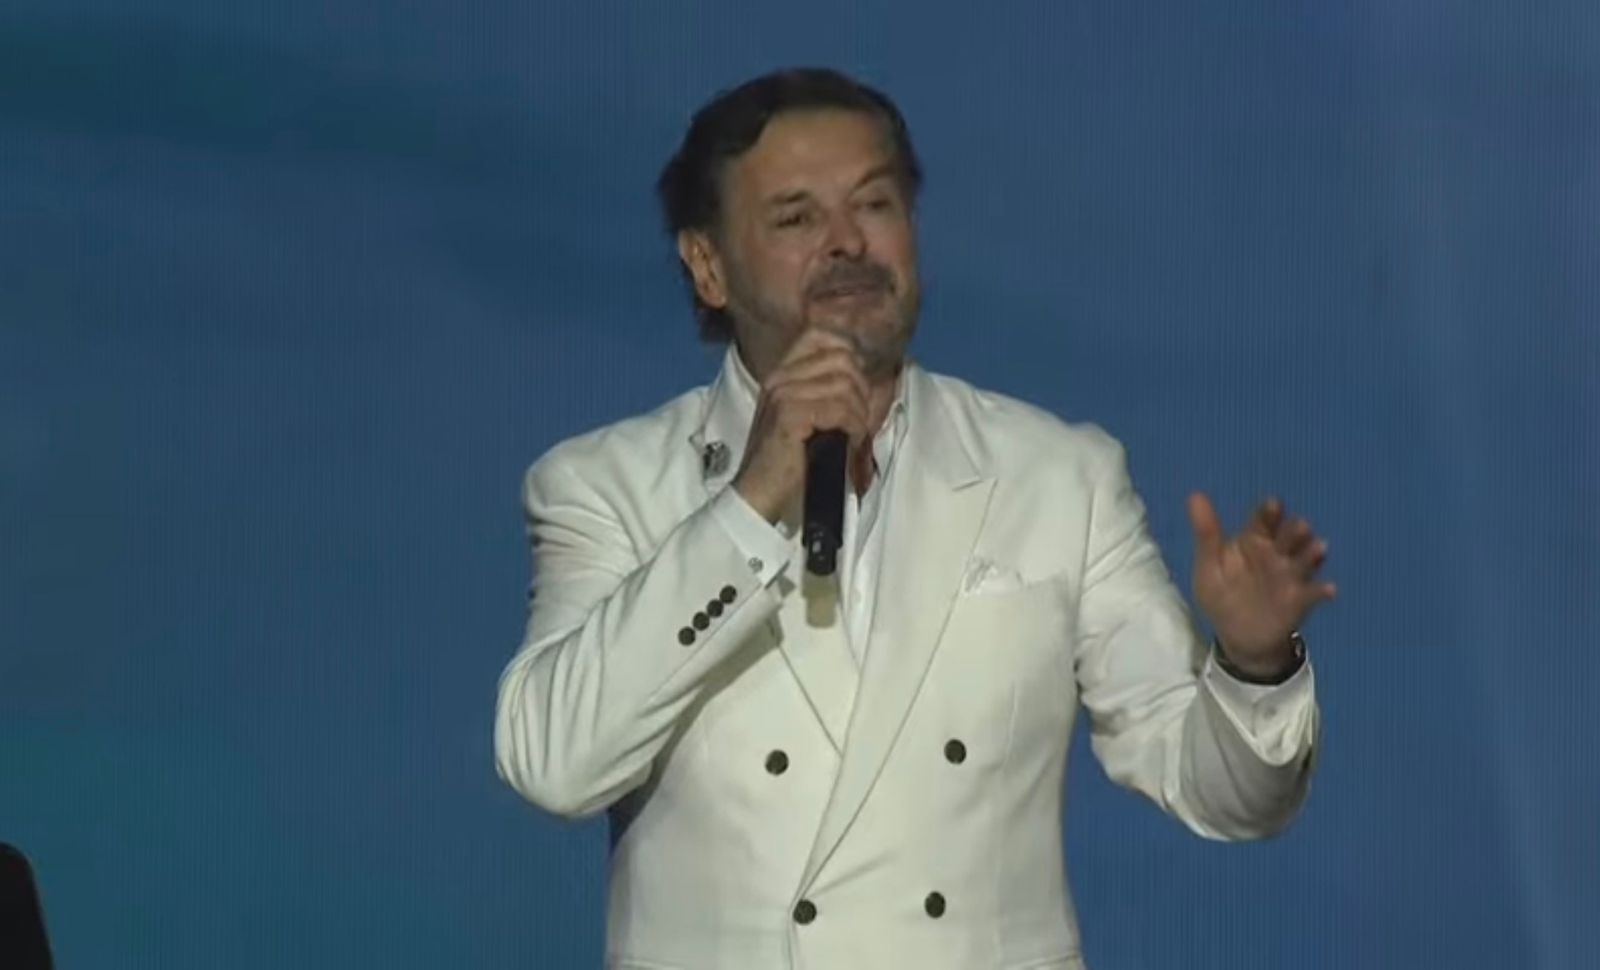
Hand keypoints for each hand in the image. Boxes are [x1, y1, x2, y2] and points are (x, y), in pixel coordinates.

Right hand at [732, 330, 871, 522]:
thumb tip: (861, 375)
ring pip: (846, 385)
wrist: (758, 495)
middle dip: (860, 392)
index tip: (856, 392)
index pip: (823, 336)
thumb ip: (825, 393)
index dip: (850, 358)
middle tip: (857, 423)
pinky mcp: (790, 415)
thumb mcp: (805, 418)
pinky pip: (841, 410)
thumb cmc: (787, 462)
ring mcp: (783, 393)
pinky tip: (848, 446)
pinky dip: (854, 430)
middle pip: (843, 359)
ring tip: (853, 438)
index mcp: (782, 373)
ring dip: (859, 415)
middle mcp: (780, 377)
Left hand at [1188, 493, 1335, 676]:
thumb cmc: (1222, 594)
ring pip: (1306, 559)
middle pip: (1290, 536)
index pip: (1264, 521)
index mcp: (1254, 541)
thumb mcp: (1209, 566)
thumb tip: (1195, 495)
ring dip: (1313, 553)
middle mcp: (1277, 554)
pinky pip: (1315, 593)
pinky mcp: (1301, 600)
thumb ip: (1206, 534)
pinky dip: (1324, 590)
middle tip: (1300, 526)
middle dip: (1296, 531)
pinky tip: (1329, 589)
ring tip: (1319, 548)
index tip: (1274, 504)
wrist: (1238, 636)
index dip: (1270, 512)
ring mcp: (1291, 576)